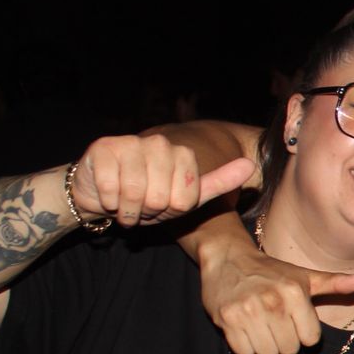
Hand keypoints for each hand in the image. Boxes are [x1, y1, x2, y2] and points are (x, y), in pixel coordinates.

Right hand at [69, 134, 250, 227]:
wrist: (104, 195)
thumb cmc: (149, 199)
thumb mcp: (189, 197)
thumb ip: (220, 182)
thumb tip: (250, 164)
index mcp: (183, 154)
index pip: (186, 199)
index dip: (173, 209)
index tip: (167, 204)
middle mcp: (158, 143)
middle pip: (160, 198)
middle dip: (150, 211)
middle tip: (143, 204)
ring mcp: (130, 143)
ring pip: (134, 193)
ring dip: (128, 209)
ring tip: (127, 202)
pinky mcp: (103, 148)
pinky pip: (111, 189)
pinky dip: (109, 201)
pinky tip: (109, 195)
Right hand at [200, 244, 353, 353]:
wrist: (228, 258)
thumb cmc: (272, 271)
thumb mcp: (305, 277)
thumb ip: (336, 284)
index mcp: (295, 293)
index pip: (310, 340)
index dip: (303, 335)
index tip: (293, 321)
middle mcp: (272, 302)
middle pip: (289, 350)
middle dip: (284, 343)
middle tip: (275, 325)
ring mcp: (247, 311)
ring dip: (265, 347)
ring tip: (261, 328)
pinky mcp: (226, 319)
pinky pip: (243, 353)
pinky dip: (245, 347)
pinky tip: (244, 329)